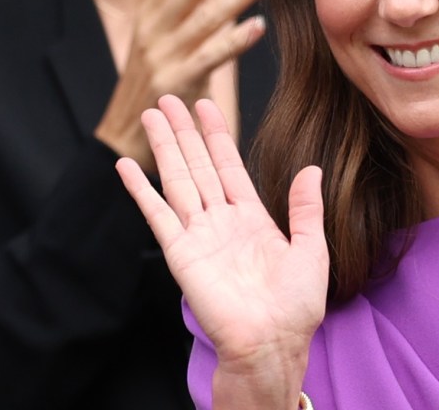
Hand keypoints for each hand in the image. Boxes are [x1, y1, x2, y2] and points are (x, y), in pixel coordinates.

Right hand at [95, 0, 266, 166]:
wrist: (123, 138)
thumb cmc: (155, 87)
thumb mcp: (164, 42)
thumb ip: (188, 12)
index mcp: (149, 15)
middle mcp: (152, 30)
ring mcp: (162, 57)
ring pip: (202, 17)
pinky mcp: (174, 85)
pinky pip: (209, 58)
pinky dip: (234, 40)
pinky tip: (259, 26)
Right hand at [115, 96, 326, 400]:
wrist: (273, 342)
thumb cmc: (296, 305)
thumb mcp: (312, 249)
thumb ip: (306, 208)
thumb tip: (312, 168)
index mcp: (253, 219)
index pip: (230, 166)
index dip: (217, 135)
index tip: (207, 105)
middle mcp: (222, 222)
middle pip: (199, 165)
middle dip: (185, 131)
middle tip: (171, 96)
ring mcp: (199, 236)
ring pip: (178, 180)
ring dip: (164, 147)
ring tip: (152, 114)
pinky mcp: (181, 254)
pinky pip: (157, 215)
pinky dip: (140, 190)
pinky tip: (126, 166)